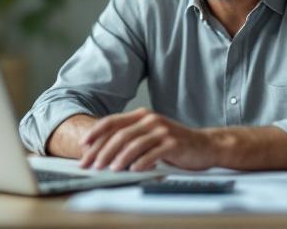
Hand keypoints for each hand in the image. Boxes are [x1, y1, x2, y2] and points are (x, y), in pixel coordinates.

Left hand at [78, 108, 215, 171]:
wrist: (204, 145)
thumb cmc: (173, 143)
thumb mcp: (149, 135)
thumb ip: (130, 138)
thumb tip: (102, 152)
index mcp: (141, 115)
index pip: (112, 122)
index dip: (95, 133)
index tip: (83, 146)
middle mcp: (150, 120)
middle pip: (120, 134)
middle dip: (103, 151)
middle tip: (92, 164)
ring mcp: (162, 130)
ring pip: (134, 143)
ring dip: (119, 157)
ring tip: (110, 169)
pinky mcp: (173, 143)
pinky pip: (153, 152)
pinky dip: (141, 161)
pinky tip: (133, 170)